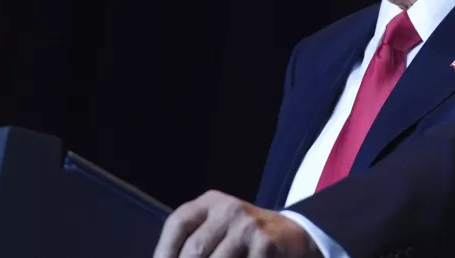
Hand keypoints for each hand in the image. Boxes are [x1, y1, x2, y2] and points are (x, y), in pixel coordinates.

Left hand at [153, 190, 321, 257]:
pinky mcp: (265, 245)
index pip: (177, 225)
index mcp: (210, 202)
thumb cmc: (242, 237)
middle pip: (193, 251)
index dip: (163, 251)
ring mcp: (248, 226)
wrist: (291, 236)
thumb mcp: (217, 228)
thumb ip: (193, 243)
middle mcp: (229, 209)